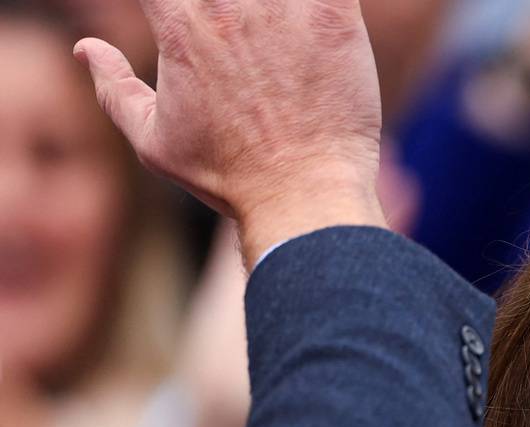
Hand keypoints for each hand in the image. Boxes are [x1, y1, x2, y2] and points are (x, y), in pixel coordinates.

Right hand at [74, 0, 385, 266]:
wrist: (305, 197)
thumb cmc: (230, 178)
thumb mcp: (154, 142)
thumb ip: (115, 90)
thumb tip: (87, 49)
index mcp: (179, 26)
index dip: (166, 2)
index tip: (179, 17)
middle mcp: (228, 6)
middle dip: (220, 6)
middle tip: (233, 27)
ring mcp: (286, 9)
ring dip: (270, 2)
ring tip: (272, 24)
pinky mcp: (335, 18)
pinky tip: (317, 16)